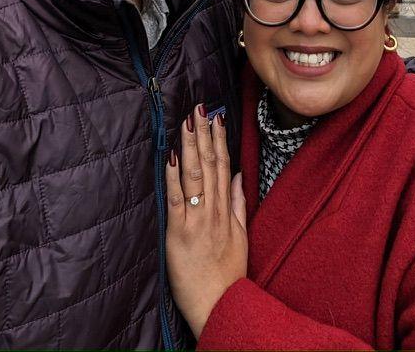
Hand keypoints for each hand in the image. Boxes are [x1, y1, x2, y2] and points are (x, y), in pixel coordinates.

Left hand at [165, 106, 247, 338]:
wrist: (219, 306)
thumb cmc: (228, 275)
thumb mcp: (241, 238)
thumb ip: (238, 204)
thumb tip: (236, 176)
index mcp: (226, 211)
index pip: (223, 167)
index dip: (220, 140)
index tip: (217, 117)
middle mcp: (213, 211)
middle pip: (210, 165)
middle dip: (204, 134)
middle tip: (200, 108)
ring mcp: (196, 221)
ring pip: (195, 176)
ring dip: (191, 146)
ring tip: (188, 121)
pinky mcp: (179, 233)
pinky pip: (176, 200)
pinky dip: (174, 177)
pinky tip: (173, 157)